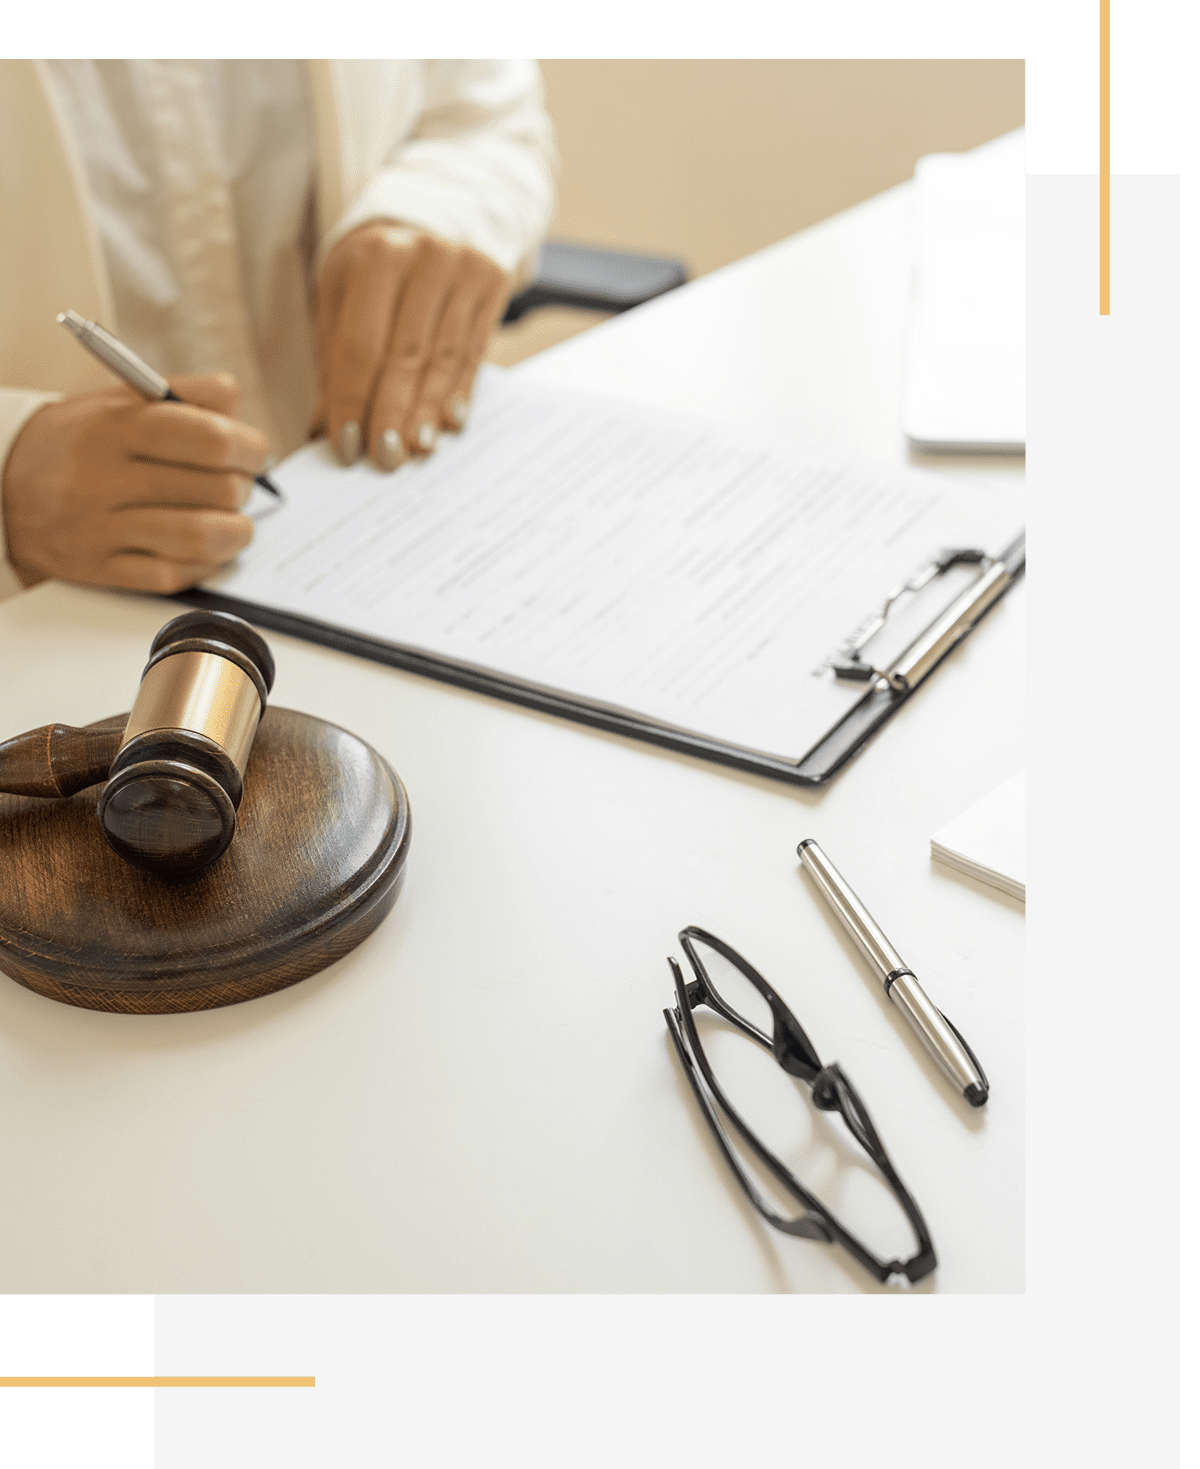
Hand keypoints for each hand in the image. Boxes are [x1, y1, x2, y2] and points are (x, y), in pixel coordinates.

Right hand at [1, 375, 265, 592]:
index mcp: (115, 426)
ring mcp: (101, 528)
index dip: (249, 448)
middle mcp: (105, 477)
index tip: (253, 453)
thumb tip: (238, 412)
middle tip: (236, 486)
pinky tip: (204, 548)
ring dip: (235, 532)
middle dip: (242, 489)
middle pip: (215, 489)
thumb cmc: (78, 441)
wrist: (2, 487)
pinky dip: (204, 564)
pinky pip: (173, 575)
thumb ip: (184, 395)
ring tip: (233, 522)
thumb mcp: (120, 400)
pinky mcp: (101, 569)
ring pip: (200, 536)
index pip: (210, 438)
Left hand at [313, 223, 508, 469]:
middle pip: (405, 355)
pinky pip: (474, 351)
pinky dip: (460, 390)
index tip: (347, 446)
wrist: (430, 221)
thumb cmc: (376, 275)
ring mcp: (462, 268)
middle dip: (392, 412)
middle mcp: (422, 256)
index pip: (360, 345)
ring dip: (428, 410)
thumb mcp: (344, 301)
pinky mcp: (491, 282)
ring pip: (444, 358)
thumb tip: (325, 431)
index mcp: (375, 259)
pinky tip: (450, 421)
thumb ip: (336, 363)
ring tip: (416, 448)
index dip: (353, 400)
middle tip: (385, 457)